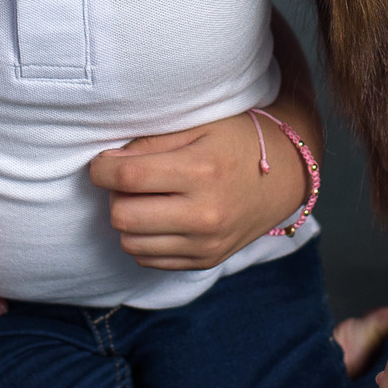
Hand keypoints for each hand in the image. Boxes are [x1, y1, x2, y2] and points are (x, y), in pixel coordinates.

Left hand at [89, 111, 308, 270]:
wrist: (285, 176)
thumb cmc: (237, 141)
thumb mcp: (197, 126)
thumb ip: (150, 143)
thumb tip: (106, 164)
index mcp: (201, 171)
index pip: (127, 177)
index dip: (102, 169)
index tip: (104, 163)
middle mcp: (205, 214)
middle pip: (122, 216)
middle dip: (115, 195)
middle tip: (130, 180)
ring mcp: (206, 243)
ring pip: (130, 242)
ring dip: (129, 220)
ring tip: (148, 199)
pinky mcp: (205, 261)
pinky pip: (148, 259)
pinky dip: (145, 239)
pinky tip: (161, 217)